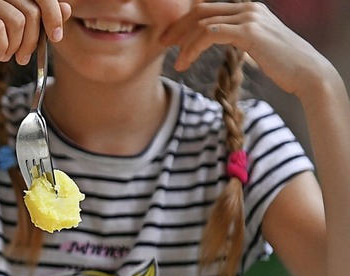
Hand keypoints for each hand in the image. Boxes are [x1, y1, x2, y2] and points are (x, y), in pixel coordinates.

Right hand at [0, 0, 70, 81]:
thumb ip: (42, 20)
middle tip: (25, 57)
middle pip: (31, 10)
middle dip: (33, 40)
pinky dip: (1, 47)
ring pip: (16, 20)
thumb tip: (66, 8)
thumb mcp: (21, 34)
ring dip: (16, 46)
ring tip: (7, 54)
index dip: (53, 14)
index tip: (56, 37)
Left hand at [160, 2, 332, 97]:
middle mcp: (248, 7)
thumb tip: (223, 41)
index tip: (170, 39)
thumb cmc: (284, 66)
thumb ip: (239, 39)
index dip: (185, 22)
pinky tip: (186, 62)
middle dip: (178, 27)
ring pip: (203, 23)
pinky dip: (193, 48)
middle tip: (162, 44)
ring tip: (177, 64)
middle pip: (201, 10)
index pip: (208, 8)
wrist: (308, 74)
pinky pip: (210, 33)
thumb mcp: (257, 47)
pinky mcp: (249, 31)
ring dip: (184, 44)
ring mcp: (249, 16)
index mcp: (248, 8)